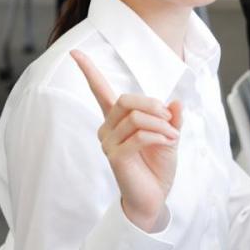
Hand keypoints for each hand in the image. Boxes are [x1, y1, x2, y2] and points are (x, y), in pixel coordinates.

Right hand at [71, 49, 182, 232]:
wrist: (154, 197)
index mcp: (116, 119)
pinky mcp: (115, 156)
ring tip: (174, 135)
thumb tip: (175, 101)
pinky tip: (170, 141)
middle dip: (151, 104)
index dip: (87, 70)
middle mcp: (107, 128)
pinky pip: (139, 135)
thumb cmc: (157, 165)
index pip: (99, 90)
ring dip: (160, 123)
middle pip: (125, 100)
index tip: (74, 52)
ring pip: (135, 118)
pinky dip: (159, 135)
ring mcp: (109, 143)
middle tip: (168, 117)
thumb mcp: (169, 135)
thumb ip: (170, 118)